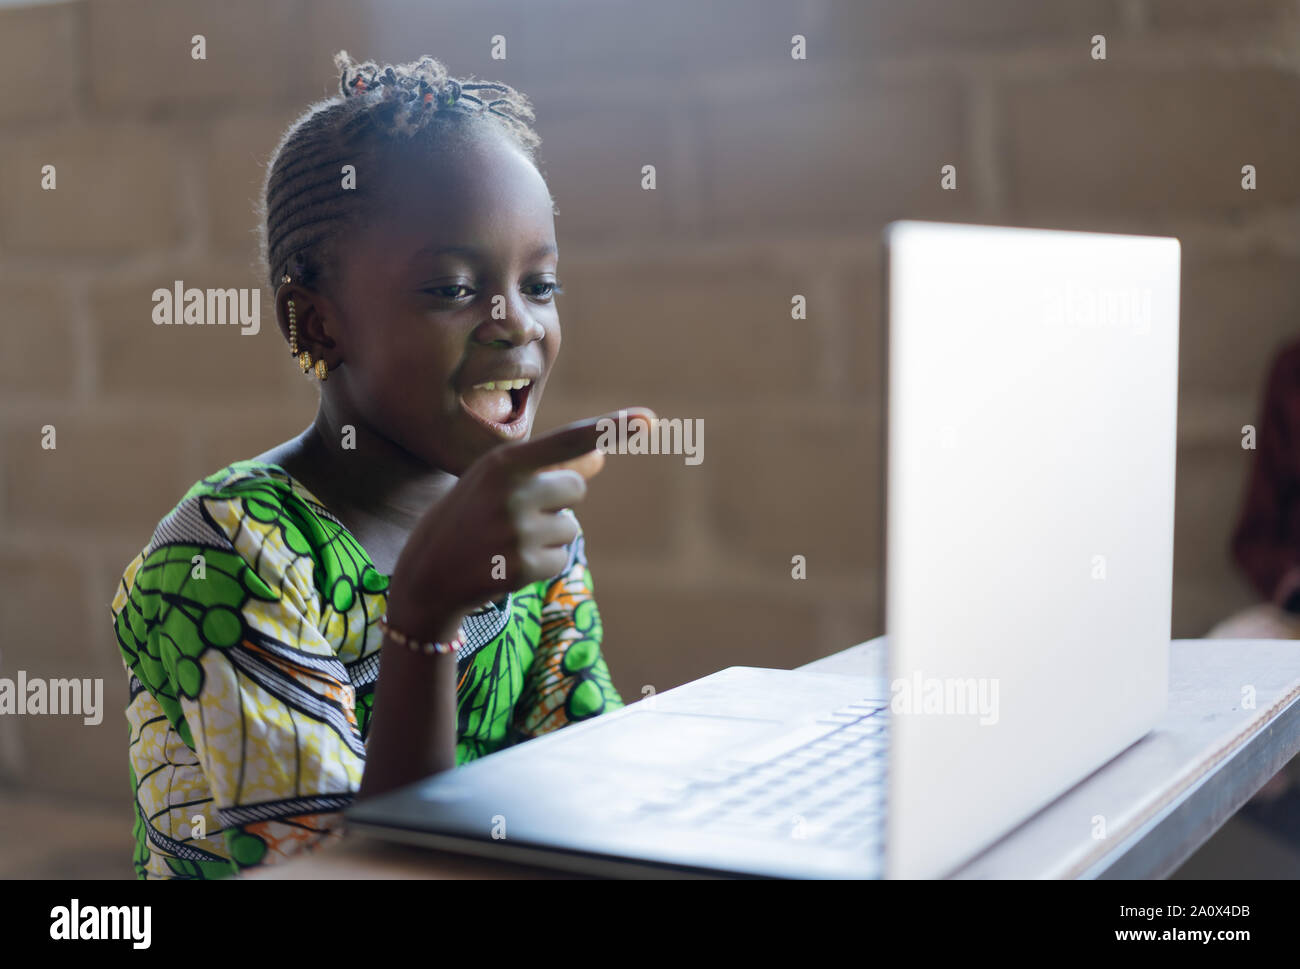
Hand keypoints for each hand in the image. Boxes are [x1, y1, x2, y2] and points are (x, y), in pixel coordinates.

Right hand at [385, 407, 654, 642]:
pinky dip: (542, 563)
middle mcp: (512, 493)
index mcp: (502, 463)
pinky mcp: (524, 568)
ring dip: (547, 536)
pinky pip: (561, 558)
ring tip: (504, 541)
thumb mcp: (498, 484)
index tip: (647, 419)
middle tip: (512, 514)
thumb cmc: (468, 517)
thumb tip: (603, 457)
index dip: (609, 429)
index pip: (567, 440)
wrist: (426, 576)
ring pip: (570, 527)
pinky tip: (508, 563)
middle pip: (575, 488)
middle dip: (555, 501)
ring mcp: (518, 532)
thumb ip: (550, 469)